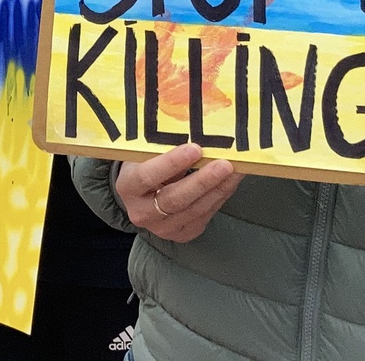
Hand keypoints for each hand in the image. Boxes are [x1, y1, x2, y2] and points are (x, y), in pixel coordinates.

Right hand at [115, 143, 241, 242]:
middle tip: (224, 164)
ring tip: (236, 170)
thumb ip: (166, 147)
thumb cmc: (146, 166)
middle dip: (202, 181)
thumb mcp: (147, 153)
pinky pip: (205, 216)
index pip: (147, 176)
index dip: (172, 163)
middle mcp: (142, 212)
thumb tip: (197, 130)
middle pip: (174, 199)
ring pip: (194, 210)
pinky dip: (220, 196)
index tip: (195, 149)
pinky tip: (231, 181)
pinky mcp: (183, 233)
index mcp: (128, 187)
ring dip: (218, 189)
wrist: (143, 195)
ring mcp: (163, 227)